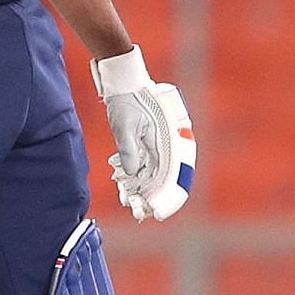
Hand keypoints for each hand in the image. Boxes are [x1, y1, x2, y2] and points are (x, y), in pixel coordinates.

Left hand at [92, 46, 194, 221]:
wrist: (124, 82)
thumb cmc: (126, 100)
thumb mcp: (124, 125)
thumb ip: (129, 149)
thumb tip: (131, 174)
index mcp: (167, 138)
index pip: (171, 174)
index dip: (165, 195)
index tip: (156, 211)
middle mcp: (168, 143)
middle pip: (166, 176)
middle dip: (155, 196)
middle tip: (143, 212)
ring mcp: (160, 142)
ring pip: (156, 171)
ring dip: (146, 188)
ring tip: (132, 203)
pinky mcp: (150, 141)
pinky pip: (148, 163)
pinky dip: (139, 175)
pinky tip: (127, 186)